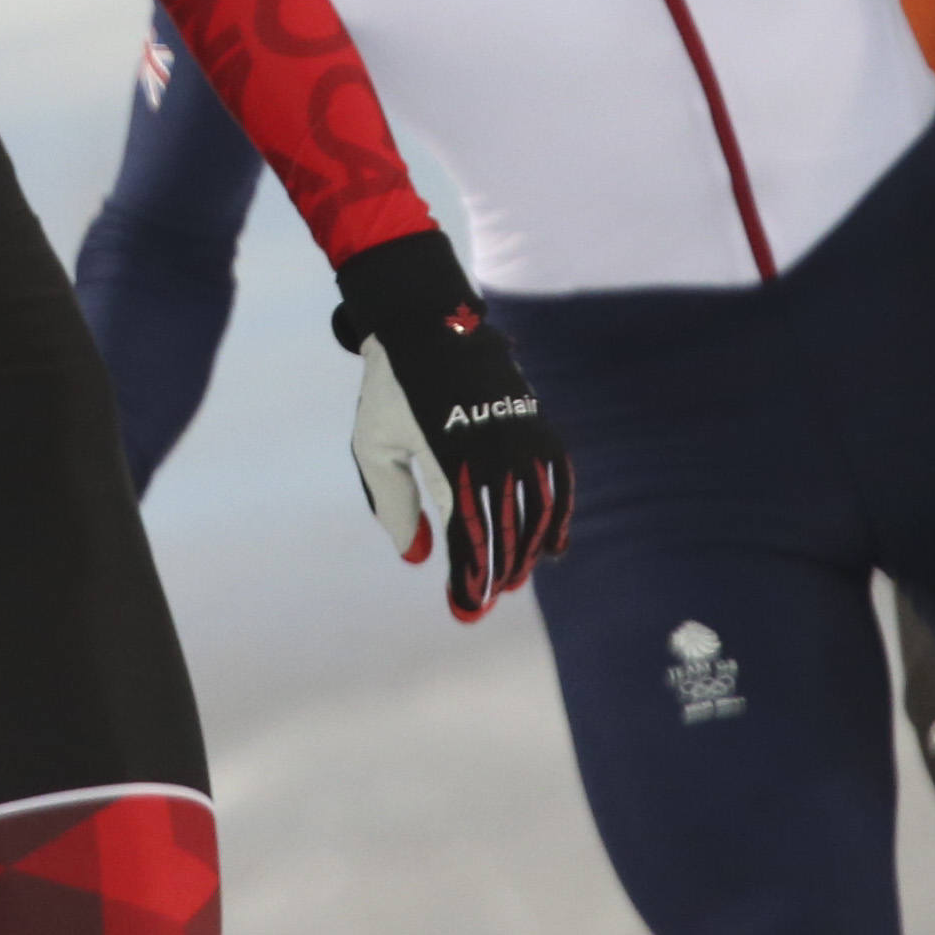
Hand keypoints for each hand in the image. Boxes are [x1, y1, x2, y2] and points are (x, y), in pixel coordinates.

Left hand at [334, 228, 572, 620]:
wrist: (425, 323)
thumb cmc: (391, 390)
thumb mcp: (375, 446)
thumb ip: (395, 505)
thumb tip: (421, 558)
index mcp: (448, 458)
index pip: (467, 536)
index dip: (469, 579)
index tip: (464, 611)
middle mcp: (491, 450)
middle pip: (506, 531)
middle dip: (497, 574)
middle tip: (484, 599)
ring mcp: (519, 435)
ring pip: (536, 511)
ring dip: (527, 552)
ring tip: (512, 578)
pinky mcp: (536, 422)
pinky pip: (558, 479)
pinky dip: (559, 516)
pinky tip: (553, 546)